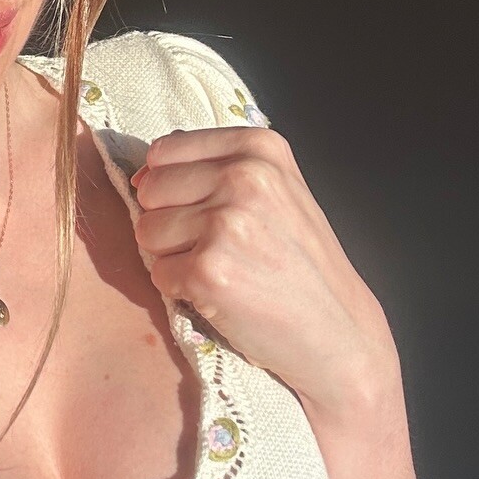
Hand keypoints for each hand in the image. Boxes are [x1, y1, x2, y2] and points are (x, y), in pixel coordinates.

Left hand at [130, 126, 400, 423]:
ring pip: (146, 231)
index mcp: (257, 147)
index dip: (172, 187)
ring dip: (173, 257)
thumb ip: (214, 168)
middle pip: (149, 190)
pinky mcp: (209, 271)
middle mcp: (243, 176)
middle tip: (219, 247)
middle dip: (170, 222)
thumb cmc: (298, 262)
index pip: (163, 152)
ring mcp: (226, 223)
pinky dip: (180, 290)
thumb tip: (140, 175)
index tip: (208, 212)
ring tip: (224, 268)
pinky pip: (156, 273)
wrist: (338, 330)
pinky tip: (222, 294)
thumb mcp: (275, 189)